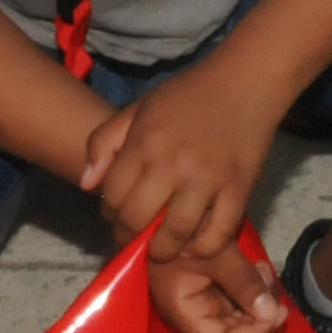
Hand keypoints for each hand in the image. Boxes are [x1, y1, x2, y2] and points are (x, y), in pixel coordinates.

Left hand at [77, 55, 285, 265]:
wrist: (245, 82)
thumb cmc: (188, 94)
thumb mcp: (138, 107)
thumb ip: (104, 141)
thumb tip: (86, 185)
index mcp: (145, 143)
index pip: (113, 195)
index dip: (109, 213)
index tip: (117, 216)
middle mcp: (172, 164)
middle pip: (137, 219)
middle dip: (128, 237)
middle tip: (134, 239)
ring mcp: (207, 180)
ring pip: (175, 234)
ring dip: (162, 250)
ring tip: (161, 248)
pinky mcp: (238, 191)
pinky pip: (217, 235)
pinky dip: (203, 249)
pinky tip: (194, 244)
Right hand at [148, 238, 289, 332]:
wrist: (172, 203)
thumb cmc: (184, 224)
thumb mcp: (217, 250)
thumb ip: (243, 282)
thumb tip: (272, 314)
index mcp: (183, 312)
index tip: (277, 313)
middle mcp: (191, 316)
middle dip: (259, 326)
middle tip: (279, 301)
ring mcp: (201, 304)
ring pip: (238, 325)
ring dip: (260, 308)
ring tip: (265, 274)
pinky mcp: (211, 291)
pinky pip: (237, 306)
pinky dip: (254, 294)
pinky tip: (260, 270)